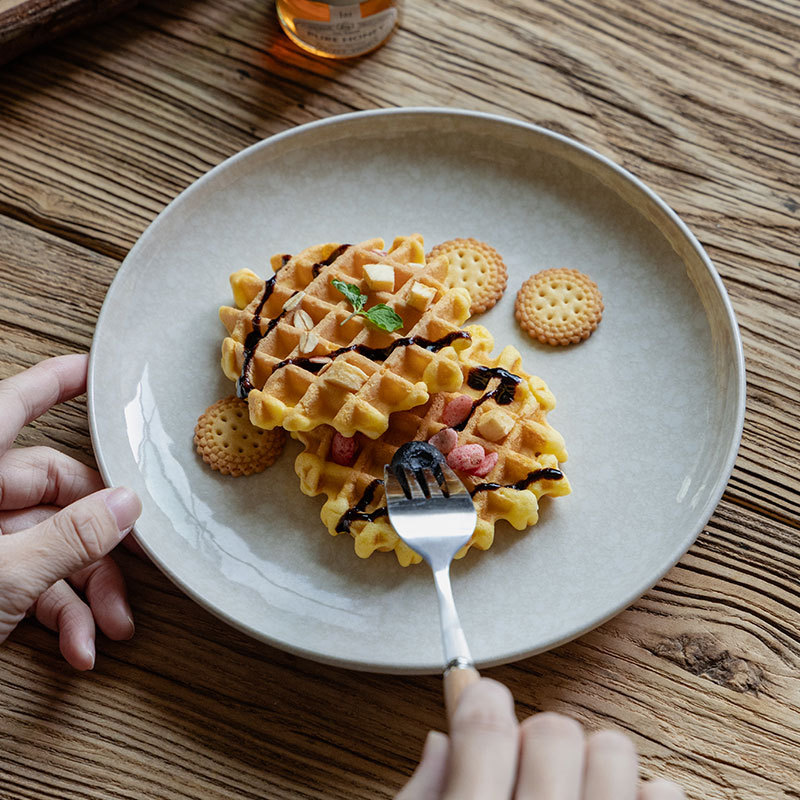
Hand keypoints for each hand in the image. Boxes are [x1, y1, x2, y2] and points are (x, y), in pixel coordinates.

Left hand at [0, 354, 141, 669]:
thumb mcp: (1, 579)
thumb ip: (68, 538)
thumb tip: (124, 507)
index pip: (11, 407)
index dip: (55, 384)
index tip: (93, 370)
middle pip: (55, 491)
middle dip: (100, 537)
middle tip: (137, 558)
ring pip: (53, 541)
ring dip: (88, 588)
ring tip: (109, 625)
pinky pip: (34, 579)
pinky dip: (60, 613)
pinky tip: (78, 644)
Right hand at [398, 679, 684, 799]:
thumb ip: (417, 795)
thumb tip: (441, 738)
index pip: (483, 727)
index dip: (475, 697)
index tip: (475, 696)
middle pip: (552, 730)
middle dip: (531, 738)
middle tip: (521, 767)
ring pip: (612, 750)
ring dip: (589, 763)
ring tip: (570, 793)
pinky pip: (665, 793)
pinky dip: (640, 796)